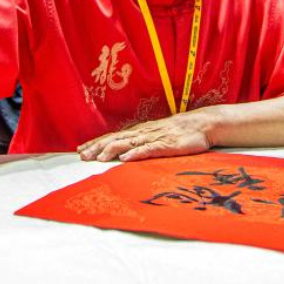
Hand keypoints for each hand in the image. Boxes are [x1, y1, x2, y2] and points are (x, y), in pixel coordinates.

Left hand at [78, 111, 213, 162]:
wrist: (202, 124)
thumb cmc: (179, 132)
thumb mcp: (157, 136)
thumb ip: (142, 143)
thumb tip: (124, 152)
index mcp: (140, 131)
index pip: (114, 136)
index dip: (97, 142)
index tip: (82, 149)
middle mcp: (143, 133)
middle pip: (116, 139)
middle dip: (98, 147)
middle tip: (82, 156)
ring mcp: (154, 138)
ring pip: (128, 143)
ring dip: (112, 150)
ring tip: (98, 158)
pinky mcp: (166, 145)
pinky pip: (148, 149)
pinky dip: (135, 153)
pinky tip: (125, 158)